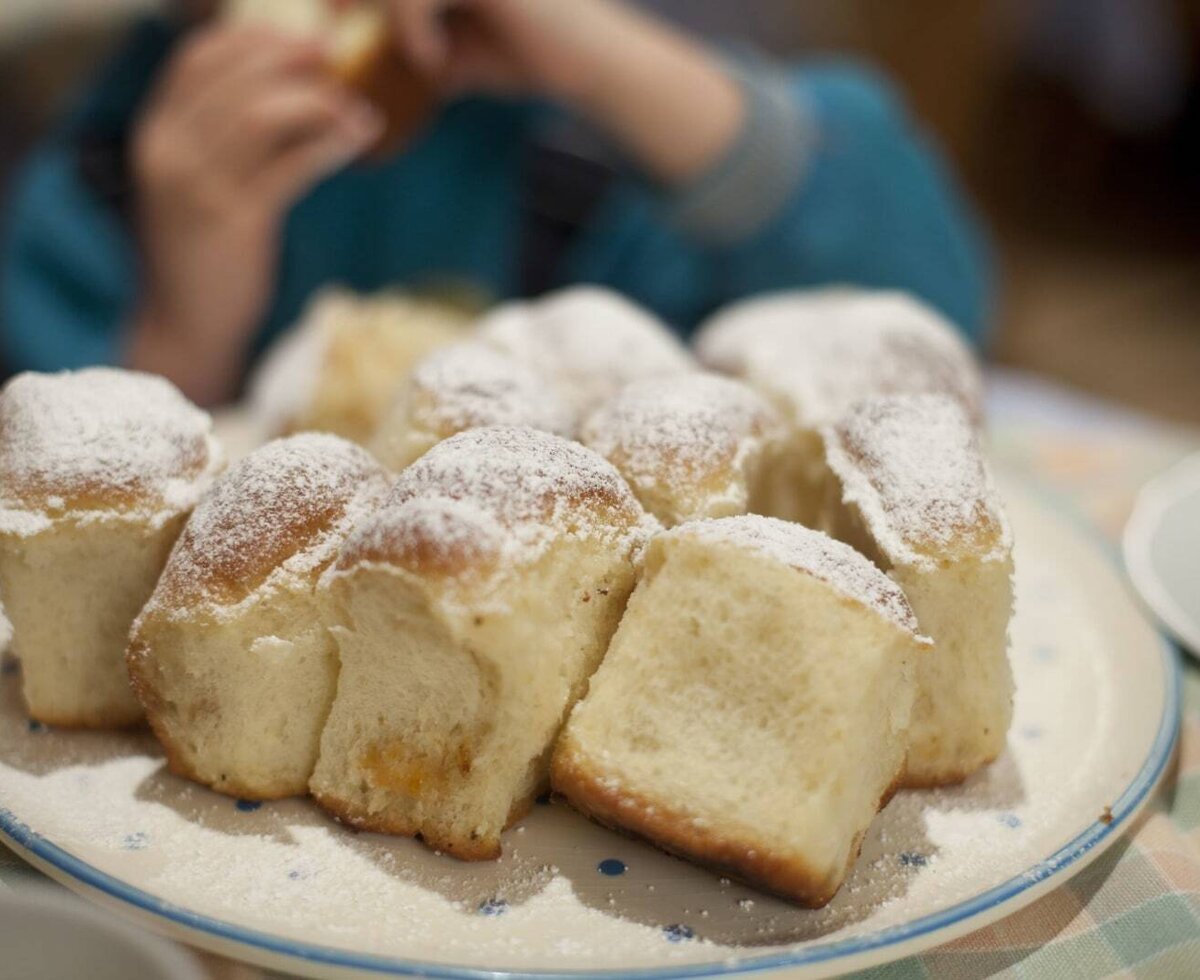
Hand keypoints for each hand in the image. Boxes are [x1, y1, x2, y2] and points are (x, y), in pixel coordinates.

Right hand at [127, 25, 382, 403]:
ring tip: (355, 110)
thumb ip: (221, 140)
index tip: (300, 39)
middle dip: (292, 60)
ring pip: (261, 113)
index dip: (251, 38)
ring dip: (318, 102)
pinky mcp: (235, 221)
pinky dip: (329, 143)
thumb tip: (287, 94)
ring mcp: (197, 187)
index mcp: (155, 134)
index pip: (196, 58)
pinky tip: (357, 137)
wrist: (186, 324)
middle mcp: (167, 151)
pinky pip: (290, 165)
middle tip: (339, 62)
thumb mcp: (197, 185)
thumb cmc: (203, 253)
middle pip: (234, 77)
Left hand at [384, 0, 743, 183]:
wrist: (589, 63)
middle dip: (357, 0)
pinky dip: (415, 30)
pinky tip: (433, 62)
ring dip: (390, 20)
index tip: (335, 19)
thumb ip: (427, 51)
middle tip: (349, 38)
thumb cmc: (534, 57)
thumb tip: (383, 74)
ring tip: (415, 59)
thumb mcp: (466, 55)